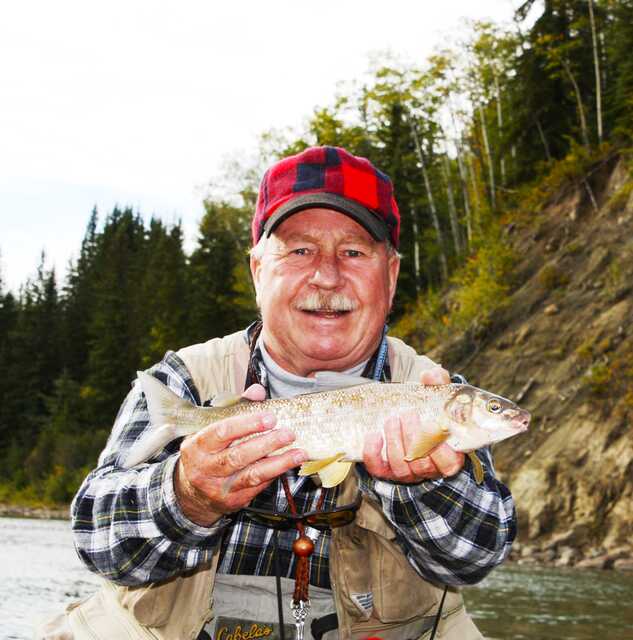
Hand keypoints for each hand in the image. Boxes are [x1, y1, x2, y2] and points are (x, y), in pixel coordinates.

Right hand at [174, 383, 307, 525]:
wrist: (191, 493)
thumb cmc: (207, 452)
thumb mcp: (213, 428)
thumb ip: (236, 407)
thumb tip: (258, 391)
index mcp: (198, 446)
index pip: (222, 432)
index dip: (247, 424)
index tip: (270, 418)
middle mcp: (205, 468)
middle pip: (238, 456)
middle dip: (266, 444)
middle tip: (288, 433)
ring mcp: (219, 488)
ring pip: (251, 475)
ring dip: (278, 463)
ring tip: (299, 453)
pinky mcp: (233, 501)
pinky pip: (257, 487)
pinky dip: (274, 474)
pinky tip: (288, 464)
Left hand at [363, 366, 464, 482]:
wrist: (406, 419)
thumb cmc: (427, 410)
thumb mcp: (436, 396)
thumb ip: (438, 384)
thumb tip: (431, 375)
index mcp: (447, 456)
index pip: (449, 463)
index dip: (441, 449)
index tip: (434, 426)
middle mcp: (427, 468)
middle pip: (422, 464)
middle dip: (413, 438)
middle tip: (407, 414)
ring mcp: (406, 472)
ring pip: (401, 467)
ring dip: (395, 442)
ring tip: (392, 420)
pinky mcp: (385, 471)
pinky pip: (378, 468)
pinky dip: (374, 453)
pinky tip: (374, 435)